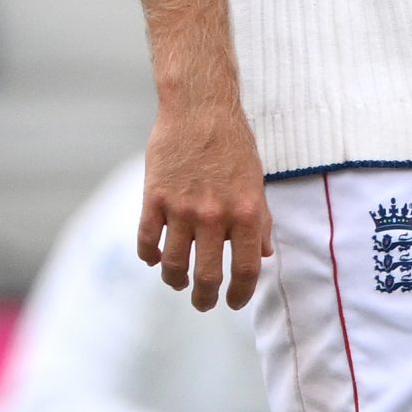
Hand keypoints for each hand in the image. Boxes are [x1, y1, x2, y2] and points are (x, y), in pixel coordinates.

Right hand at [138, 101, 272, 310]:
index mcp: (247, 211)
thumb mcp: (256, 181)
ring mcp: (182, 208)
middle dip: (206, 298)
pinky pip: (147, 242)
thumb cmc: (233, 145)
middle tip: (204, 302)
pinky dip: (150, 257)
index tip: (234, 303)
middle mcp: (215, 215)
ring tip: (179, 283)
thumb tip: (264, 255)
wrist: (200, 108)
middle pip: (208, 276)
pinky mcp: (154, 198)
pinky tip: (156, 258)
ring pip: (174, 266)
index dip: (240, 294)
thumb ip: (261, 220)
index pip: (245, 269)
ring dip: (176, 281)